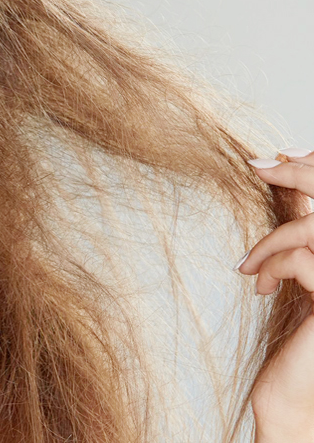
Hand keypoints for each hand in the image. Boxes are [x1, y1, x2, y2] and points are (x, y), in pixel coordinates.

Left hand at [236, 149, 313, 441]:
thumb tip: (281, 178)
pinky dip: (272, 263)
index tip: (279, 156)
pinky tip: (257, 284)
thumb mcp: (302, 281)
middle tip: (257, 163)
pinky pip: (306, 260)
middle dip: (299, 174)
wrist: (292, 398)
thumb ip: (302, 241)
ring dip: (273, 240)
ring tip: (249, 266)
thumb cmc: (297, 345)